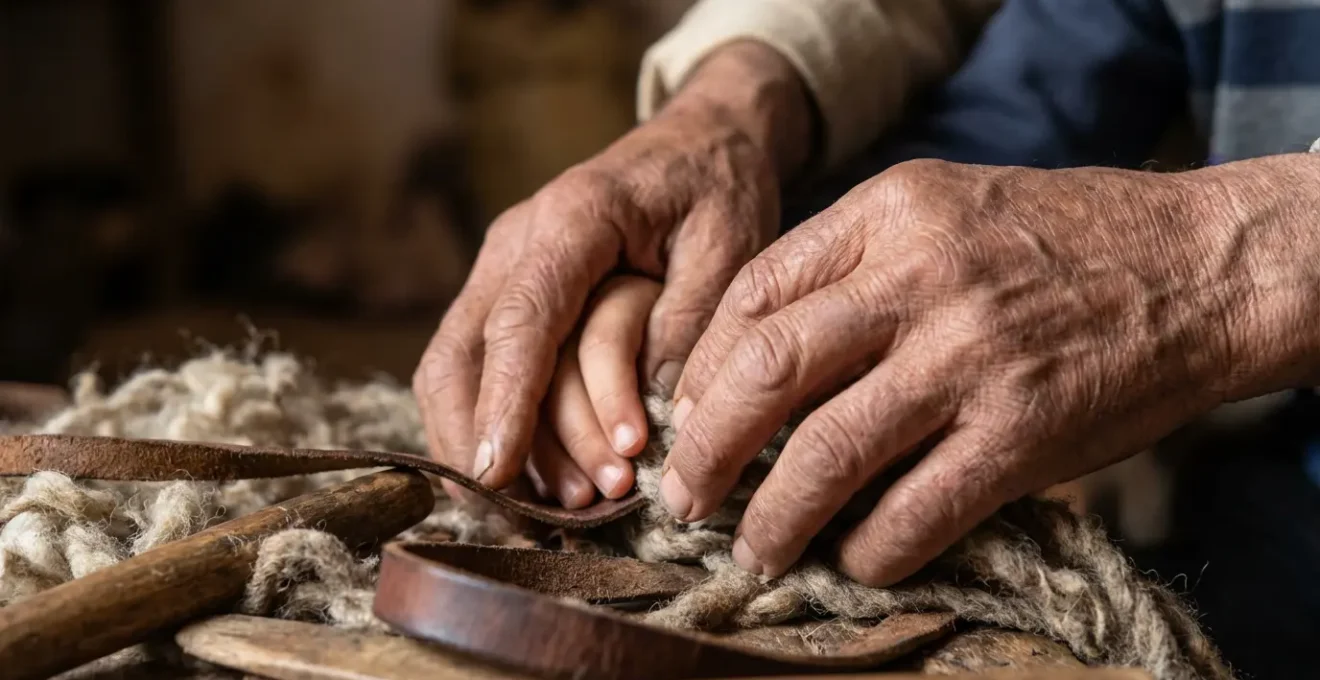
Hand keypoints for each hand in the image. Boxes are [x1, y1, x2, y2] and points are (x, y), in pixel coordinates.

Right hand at [414, 42, 811, 500]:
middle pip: (460, 354)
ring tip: (561, 508)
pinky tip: (528, 482)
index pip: (521, 320)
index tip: (495, 473)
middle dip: (482, 443)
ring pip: (452, 370)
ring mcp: (501, 268)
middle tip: (540, 517)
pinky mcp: (505, 294)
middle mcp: (516, 242)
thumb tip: (651, 412)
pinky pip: (474, 370)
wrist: (700, 142)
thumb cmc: (719, 189)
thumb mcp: (732, 246)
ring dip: (490, 446)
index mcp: (573, 218)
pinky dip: (492, 427)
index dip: (505, 402)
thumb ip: (687, 321)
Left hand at [662, 155, 1319, 585]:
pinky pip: (916, 510)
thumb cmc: (1059, 240)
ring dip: (771, 517)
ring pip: (826, 452)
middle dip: (705, 447)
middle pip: (767, 371)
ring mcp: (972, 357)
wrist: (1196, 266)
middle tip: (684, 496)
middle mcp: (921, 279)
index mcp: (890, 213)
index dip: (702, 369)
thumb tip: (753, 355)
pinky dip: (870, 549)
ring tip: (751, 550)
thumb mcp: (943, 207)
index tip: (688, 414)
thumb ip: (852, 263)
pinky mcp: (1023, 432)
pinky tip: (853, 560)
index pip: (752, 294)